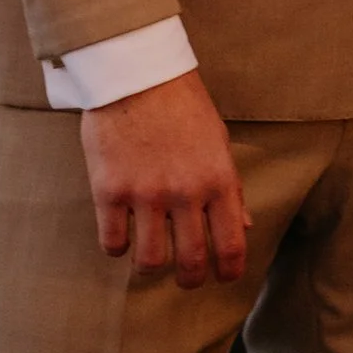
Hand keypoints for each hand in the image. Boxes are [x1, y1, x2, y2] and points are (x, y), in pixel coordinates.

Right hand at [80, 69, 249, 285]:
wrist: (136, 72)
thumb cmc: (182, 105)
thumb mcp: (218, 142)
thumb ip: (231, 187)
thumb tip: (244, 225)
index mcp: (219, 180)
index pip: (231, 245)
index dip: (228, 271)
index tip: (222, 277)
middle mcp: (185, 193)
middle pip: (190, 262)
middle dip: (190, 279)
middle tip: (185, 278)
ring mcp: (145, 194)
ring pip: (149, 260)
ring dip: (151, 267)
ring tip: (150, 258)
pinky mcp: (109, 190)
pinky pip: (112, 242)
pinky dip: (117, 248)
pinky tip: (121, 237)